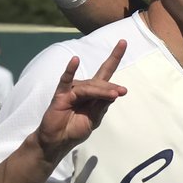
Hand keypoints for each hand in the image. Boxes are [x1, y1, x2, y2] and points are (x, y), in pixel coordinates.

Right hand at [35, 41, 127, 162]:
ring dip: (102, 91)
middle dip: (111, 87)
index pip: (105, 72)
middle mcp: (83, 88)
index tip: (123, 41)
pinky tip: (74, 60)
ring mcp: (72, 90)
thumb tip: (114, 93)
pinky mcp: (61, 95)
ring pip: (89, 87)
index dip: (114, 57)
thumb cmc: (75, 129)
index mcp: (94, 93)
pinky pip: (66, 81)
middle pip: (100, 82)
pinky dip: (70, 70)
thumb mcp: (94, 119)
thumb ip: (102, 106)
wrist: (58, 141)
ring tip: (114, 95)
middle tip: (122, 92)